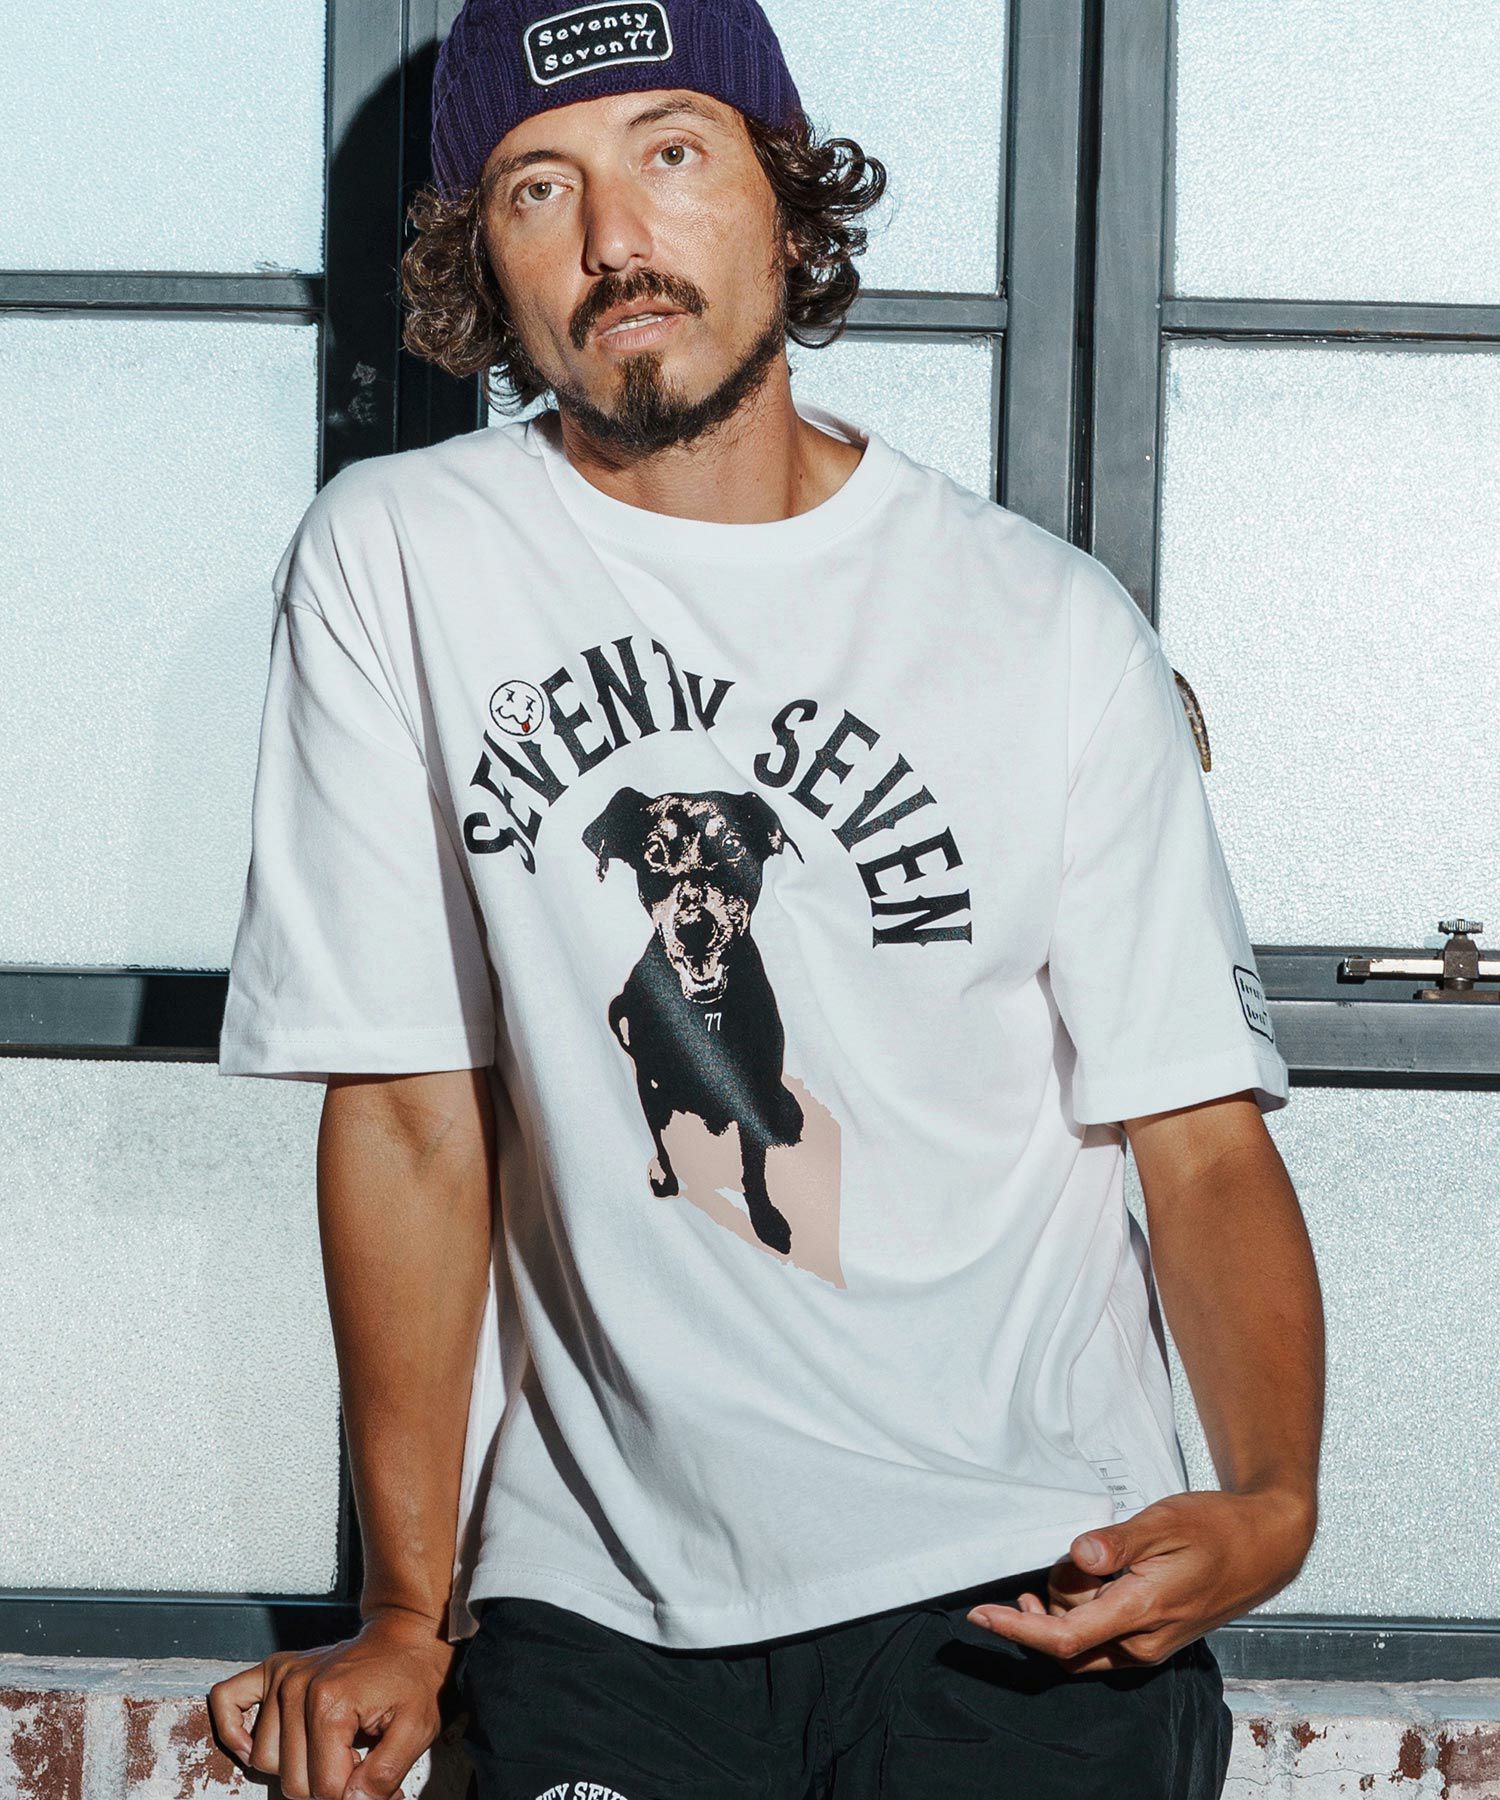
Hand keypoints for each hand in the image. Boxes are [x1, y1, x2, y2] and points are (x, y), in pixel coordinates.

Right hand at [207, 1606, 455, 1799]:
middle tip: (358, 1771)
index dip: (352, 1798)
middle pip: (292, 1781)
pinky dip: (233, 1730)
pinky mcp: (273, 1668)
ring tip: (332, 1752)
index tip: (374, 1787)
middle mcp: (297, 1687)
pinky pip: (228, 1701)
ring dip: (295, 1768)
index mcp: (330, 1703)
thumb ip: (383, 1776)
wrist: (408, 1634)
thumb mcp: (416, 1730)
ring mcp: (282, 1677)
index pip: (324, 1788)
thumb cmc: (413, 1678)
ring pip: (265, 1760)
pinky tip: (255, 1746)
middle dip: (328, 1788)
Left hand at [965, 1487, 1314, 1671]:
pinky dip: (1082, 1613)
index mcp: (1141, 1614)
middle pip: (1065, 1643)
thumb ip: (1118, 1541)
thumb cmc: (1215, 1528)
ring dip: (1066, 1606)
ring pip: (1082, 1642)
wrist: (1264, 1547)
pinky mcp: (1153, 1640)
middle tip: (1068, 1559)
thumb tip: (1079, 1554)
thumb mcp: (1164, 1521)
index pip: (1064, 1637)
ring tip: (1091, 1560)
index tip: (981, 1615)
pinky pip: (1100, 1639)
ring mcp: (1149, 1646)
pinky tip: (1089, 1578)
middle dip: (1046, 1605)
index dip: (1017, 1628)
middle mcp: (1142, 1643)